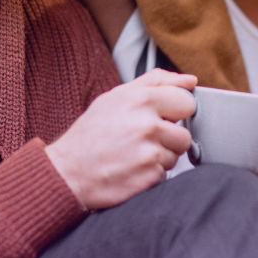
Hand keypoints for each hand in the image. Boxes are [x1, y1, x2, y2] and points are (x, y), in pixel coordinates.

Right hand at [47, 69, 195, 207]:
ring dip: (160, 158)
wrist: (68, 172)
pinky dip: (151, 174)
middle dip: (169, 139)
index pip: (187, 103)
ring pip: (176, 156)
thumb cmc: (91, 134)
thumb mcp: (116, 97)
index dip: (175, 113)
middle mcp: (147, 125)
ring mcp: (149, 153)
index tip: (162, 118)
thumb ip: (155, 82)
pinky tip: (131, 169)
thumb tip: (189, 80)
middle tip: (143, 140)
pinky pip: (165, 174)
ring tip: (134, 154)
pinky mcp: (149, 177)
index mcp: (141, 100)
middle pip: (185, 134)